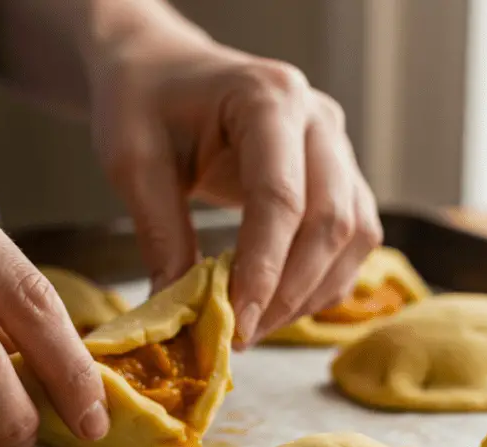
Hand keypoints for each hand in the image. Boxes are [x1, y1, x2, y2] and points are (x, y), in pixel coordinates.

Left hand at [91, 37, 382, 347]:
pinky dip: (322, 281)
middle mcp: (317, 119)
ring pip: (354, 235)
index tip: (236, 324)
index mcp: (267, 98)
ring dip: (311, 293)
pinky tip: (278, 305)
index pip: (280, 197)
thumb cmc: (143, 103)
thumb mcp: (132, 161)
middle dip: (289, 291)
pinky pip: (352, 239)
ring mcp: (336, 146)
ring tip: (256, 326)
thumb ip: (160, 233)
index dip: (263, 269)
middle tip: (242, 336)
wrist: (163, 71)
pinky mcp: (339, 175)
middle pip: (332, 220)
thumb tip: (177, 312)